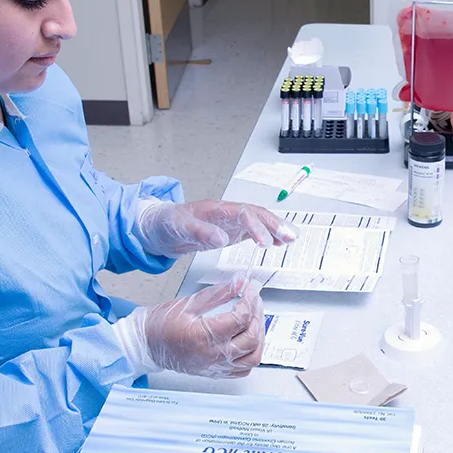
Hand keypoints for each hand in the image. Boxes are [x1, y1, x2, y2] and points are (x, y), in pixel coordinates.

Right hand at [137, 280, 265, 376]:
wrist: (147, 345)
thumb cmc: (161, 324)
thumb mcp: (189, 302)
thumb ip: (218, 293)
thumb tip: (239, 283)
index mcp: (202, 336)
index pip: (239, 318)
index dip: (250, 300)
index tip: (251, 289)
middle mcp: (211, 355)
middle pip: (250, 338)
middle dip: (257, 315)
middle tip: (254, 301)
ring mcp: (214, 367)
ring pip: (252, 357)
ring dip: (259, 337)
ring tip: (255, 319)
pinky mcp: (215, 372)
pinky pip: (243, 369)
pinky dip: (252, 354)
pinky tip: (248, 340)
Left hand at [139, 200, 298, 255]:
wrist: (160, 227)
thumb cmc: (168, 223)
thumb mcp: (180, 227)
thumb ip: (200, 231)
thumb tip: (221, 238)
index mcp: (217, 209)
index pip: (244, 213)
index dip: (257, 226)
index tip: (265, 242)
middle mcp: (228, 212)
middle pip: (258, 214)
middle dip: (275, 224)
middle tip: (290, 237)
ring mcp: (231, 221)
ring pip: (260, 221)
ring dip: (276, 229)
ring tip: (292, 239)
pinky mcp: (232, 230)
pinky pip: (254, 231)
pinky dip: (269, 236)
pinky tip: (279, 243)